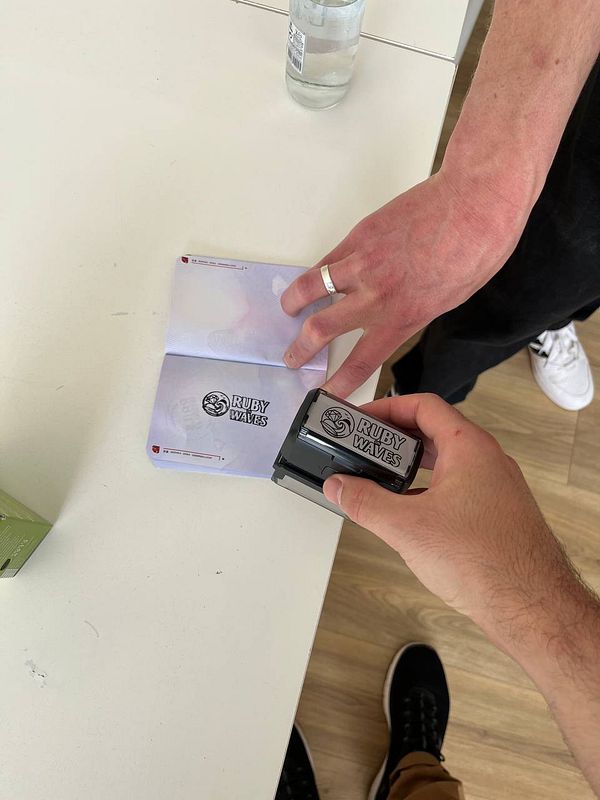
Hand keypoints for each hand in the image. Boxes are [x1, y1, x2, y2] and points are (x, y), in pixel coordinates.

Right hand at [281, 170, 524, 397]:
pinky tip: (310, 279)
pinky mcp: (360, 235)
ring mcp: (363, 263)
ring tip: (288, 311)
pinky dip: (313, 272)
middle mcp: (377, 296)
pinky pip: (326, 260)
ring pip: (311, 289)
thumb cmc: (477, 248)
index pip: (361, 360)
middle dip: (301, 348)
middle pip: (322, 329)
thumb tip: (396, 316)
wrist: (475, 202)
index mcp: (404, 318)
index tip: (327, 392)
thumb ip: (414, 313)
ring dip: (294, 304)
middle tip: (293, 357)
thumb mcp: (450, 300)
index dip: (340, 381)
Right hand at [322, 393, 575, 642]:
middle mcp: (487, 460)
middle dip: (395, 437)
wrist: (532, 607)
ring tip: (380, 476)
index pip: (423, 406)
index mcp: (469, 448)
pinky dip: (428, 489)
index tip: (362, 418)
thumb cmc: (486, 562)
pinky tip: (407, 512)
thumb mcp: (407, 527)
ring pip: (446, 461)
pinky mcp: (496, 513)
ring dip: (411, 465)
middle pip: (434, 431)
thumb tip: (339, 486)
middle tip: (364, 446)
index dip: (387, 407)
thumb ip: (365, 502)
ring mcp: (495, 487)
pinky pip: (457, 486)